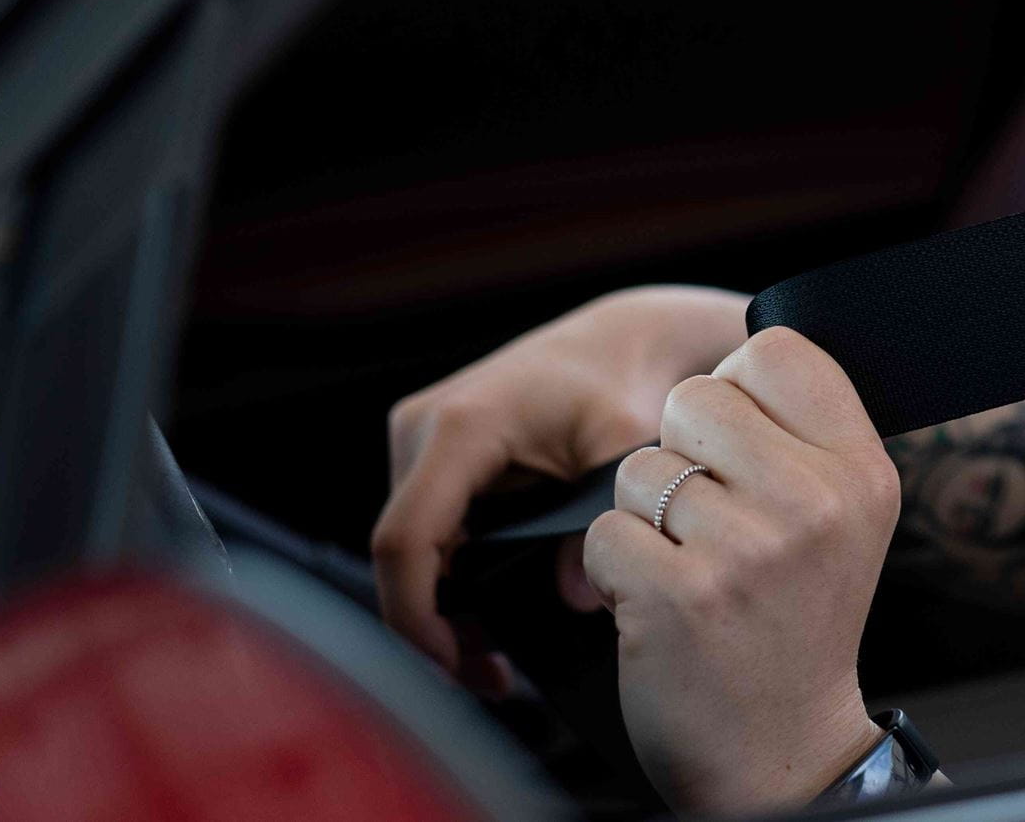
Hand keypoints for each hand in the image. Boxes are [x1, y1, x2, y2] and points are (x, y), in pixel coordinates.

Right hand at [373, 284, 749, 679]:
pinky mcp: (427, 454)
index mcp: (461, 427)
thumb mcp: (623, 451)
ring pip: (409, 549)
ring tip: (493, 659)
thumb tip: (574, 599)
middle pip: (401, 555)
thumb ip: (597, 523)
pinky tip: (488, 613)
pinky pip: (424, 531)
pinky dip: (449, 577)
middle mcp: (421, 429)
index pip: (405, 540)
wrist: (618, 345)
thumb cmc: (622, 390)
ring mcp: (418, 441)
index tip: (459, 664)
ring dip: (441, 605)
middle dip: (435, 625)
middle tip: (491, 679)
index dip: (417, 616)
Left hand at [584, 328, 900, 816]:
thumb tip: (739, 358)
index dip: (735, 389)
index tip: (739, 449)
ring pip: (639, 467)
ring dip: (643, 519)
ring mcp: (747, 550)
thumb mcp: (841, 521)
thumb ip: (802, 439)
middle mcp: (815, 503)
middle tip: (709, 521)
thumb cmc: (795, 624)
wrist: (781, 752)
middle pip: (695, 398)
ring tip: (689, 569)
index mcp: (862, 471)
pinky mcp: (678, 596)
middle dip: (680, 454)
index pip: (776, 348)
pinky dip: (612, 571)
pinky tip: (658, 605)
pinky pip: (602, 532)